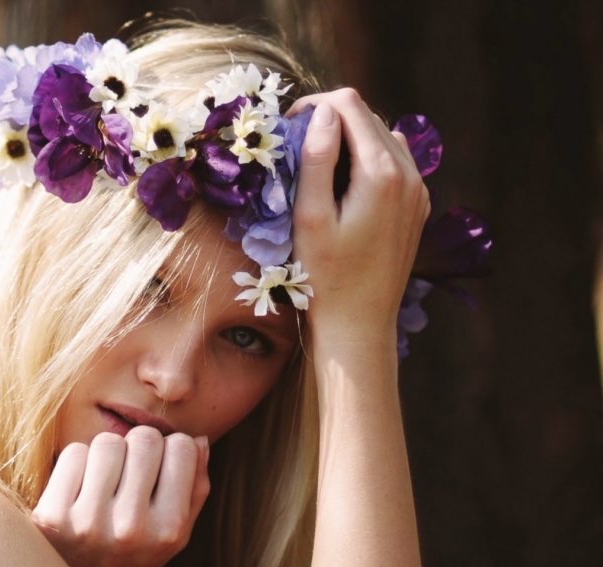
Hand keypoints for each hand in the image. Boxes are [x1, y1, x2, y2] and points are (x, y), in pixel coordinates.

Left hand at [32, 427, 209, 566]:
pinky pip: (73, 454)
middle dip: (138, 447)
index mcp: (169, 531)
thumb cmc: (129, 558)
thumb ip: (194, 489)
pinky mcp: (52, 516)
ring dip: (106, 454)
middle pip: (144, 439)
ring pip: (108, 442)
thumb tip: (197, 440)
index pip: (181, 447)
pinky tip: (78, 490)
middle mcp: (132, 527)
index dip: (170, 449)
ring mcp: (89, 522)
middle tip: (129, 472)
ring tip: (104, 482)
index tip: (159, 467)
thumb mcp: (173, 536)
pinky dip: (77, 464)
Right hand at [289, 90, 430, 353]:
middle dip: (330, 121)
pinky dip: (367, 159)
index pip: (349, 105)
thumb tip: (322, 113)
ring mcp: (418, 190)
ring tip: (318, 167)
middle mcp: (408, 174)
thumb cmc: (324, 277)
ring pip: (382, 136)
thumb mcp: (310, 218)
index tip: (287, 129)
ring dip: (349, 139)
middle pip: (367, 117)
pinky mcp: (417, 206)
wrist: (359, 323)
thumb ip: (316, 160)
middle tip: (296, 149)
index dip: (314, 106)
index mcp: (381, 173)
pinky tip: (345, 186)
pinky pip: (394, 162)